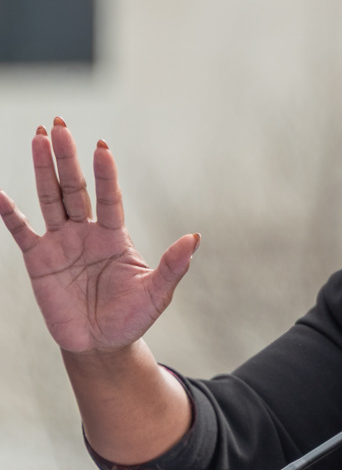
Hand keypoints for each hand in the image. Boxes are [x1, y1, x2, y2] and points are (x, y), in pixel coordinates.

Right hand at [0, 119, 198, 354]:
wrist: (101, 345)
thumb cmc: (132, 317)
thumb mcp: (156, 294)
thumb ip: (172, 266)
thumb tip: (195, 238)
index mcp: (114, 235)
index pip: (110, 197)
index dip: (106, 174)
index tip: (102, 147)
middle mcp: (86, 232)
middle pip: (75, 188)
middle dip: (67, 157)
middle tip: (59, 124)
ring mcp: (61, 243)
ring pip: (50, 198)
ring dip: (43, 168)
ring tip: (38, 136)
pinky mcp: (39, 260)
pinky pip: (22, 232)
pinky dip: (10, 213)